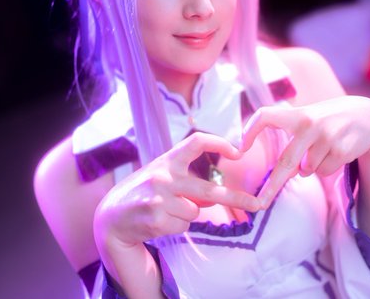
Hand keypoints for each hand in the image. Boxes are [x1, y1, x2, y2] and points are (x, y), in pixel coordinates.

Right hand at [94, 132, 260, 250]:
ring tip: (164, 211)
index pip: (196, 142)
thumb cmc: (143, 193)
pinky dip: (175, 227)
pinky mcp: (156, 219)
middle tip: (258, 203)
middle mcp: (164, 176)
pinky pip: (183, 226)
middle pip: (209, 190)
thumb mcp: (161, 177)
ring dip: (186, 216)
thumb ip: (186, 181)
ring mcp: (159, 198)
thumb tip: (215, 197)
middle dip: (236, 198)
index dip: (219, 143)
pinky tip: (157, 222)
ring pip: (195, 213)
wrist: (111, 216)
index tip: (238, 151)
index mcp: (167, 161)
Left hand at [241, 96, 369, 208]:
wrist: (367, 116)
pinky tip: (336, 151)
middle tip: (260, 204)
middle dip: (272, 186)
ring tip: (323, 148)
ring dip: (310, 167)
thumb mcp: (308, 116)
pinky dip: (326, 168)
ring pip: (307, 169)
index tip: (240, 148)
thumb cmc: (328, 119)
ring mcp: (326, 137)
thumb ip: (290, 134)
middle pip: (286, 161)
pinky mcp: (341, 150)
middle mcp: (310, 124)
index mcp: (297, 114)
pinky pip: (323, 172)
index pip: (265, 116)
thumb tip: (274, 165)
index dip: (250, 130)